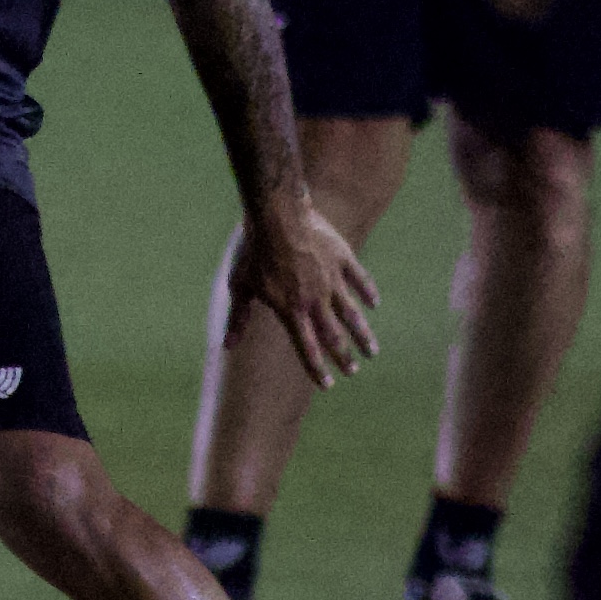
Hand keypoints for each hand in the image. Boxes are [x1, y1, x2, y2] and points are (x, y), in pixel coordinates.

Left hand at [233, 193, 379, 386]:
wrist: (276, 215)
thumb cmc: (253, 251)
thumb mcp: (240, 286)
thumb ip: (238, 318)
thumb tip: (227, 346)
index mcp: (291, 310)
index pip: (306, 348)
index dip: (316, 369)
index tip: (328, 385)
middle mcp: (316, 300)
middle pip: (334, 336)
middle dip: (344, 357)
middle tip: (353, 371)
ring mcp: (332, 280)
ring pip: (352, 314)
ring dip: (362, 334)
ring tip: (372, 350)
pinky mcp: (343, 259)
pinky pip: (360, 280)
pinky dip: (368, 293)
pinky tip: (373, 304)